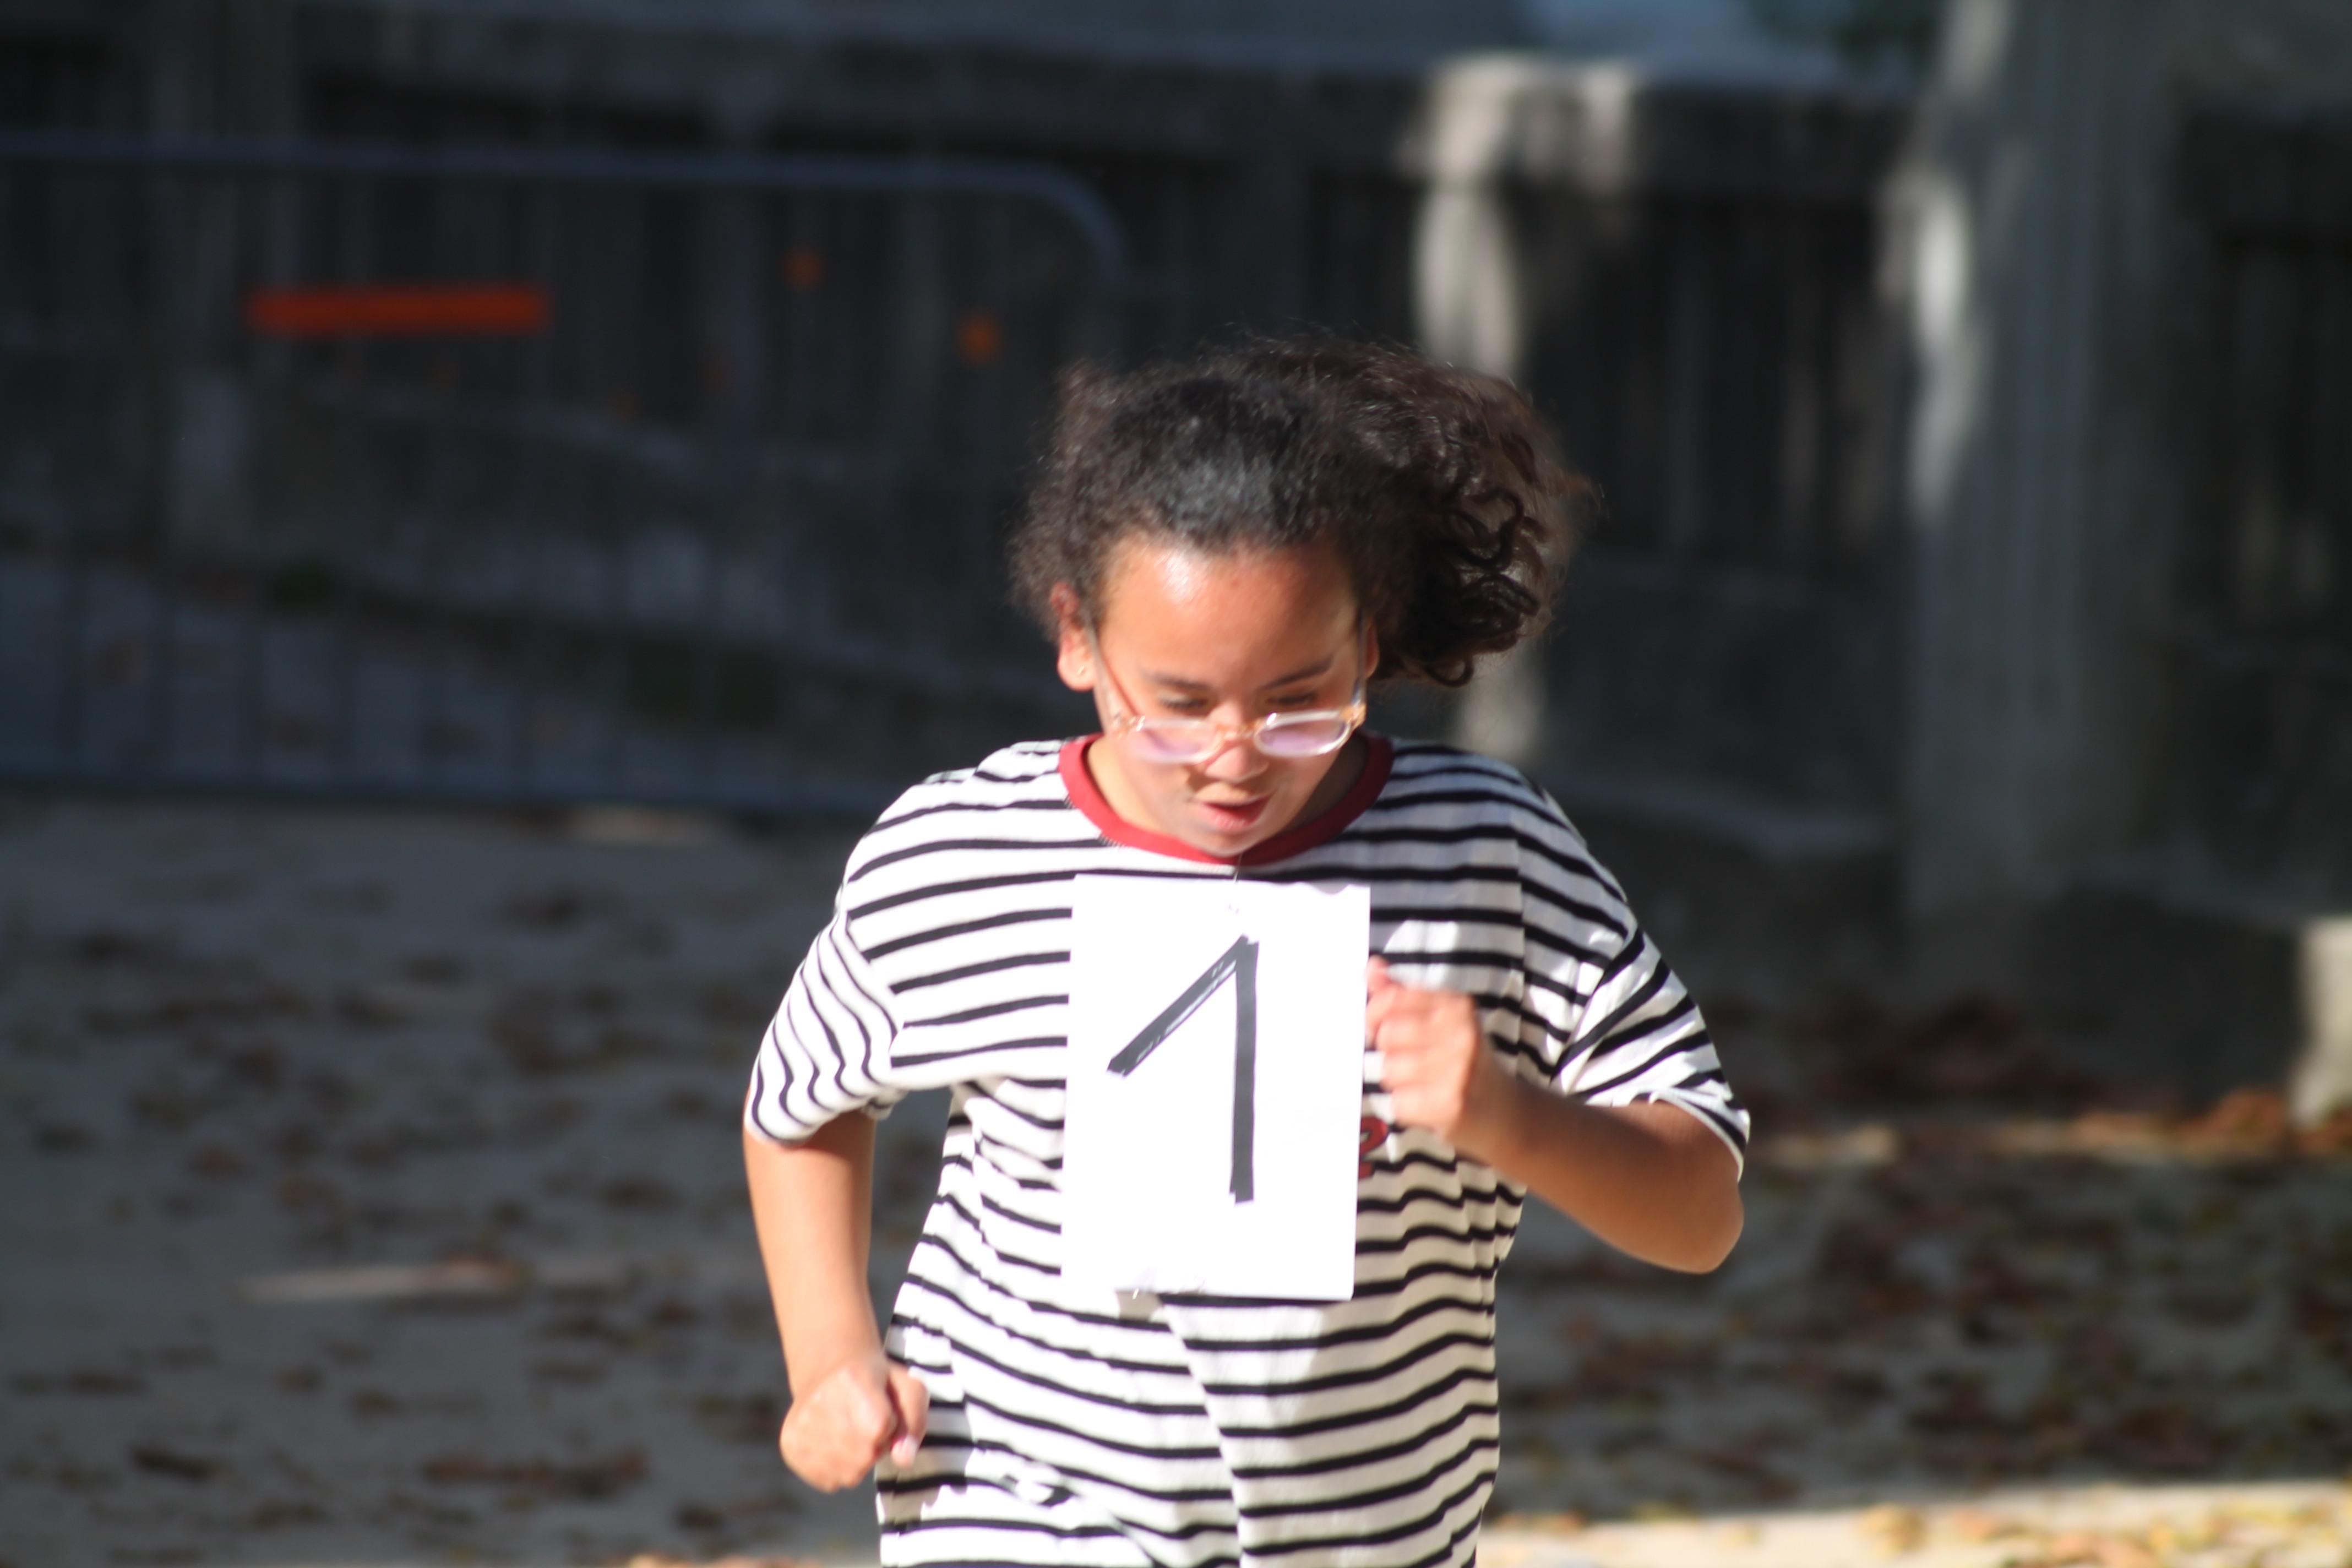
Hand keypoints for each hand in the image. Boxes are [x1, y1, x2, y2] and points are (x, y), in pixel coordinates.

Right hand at [778, 1350, 928, 1490]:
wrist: (829, 1370)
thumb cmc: (878, 1383)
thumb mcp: (908, 1389)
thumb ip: (914, 1422)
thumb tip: (903, 1460)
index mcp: (852, 1377)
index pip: (880, 1429)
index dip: (891, 1427)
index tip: (884, 1412)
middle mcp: (819, 1399)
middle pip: (863, 1456)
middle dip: (875, 1448)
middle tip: (869, 1427)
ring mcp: (799, 1424)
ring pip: (847, 1475)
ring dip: (859, 1462)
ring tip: (854, 1436)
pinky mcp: (789, 1445)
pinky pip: (828, 1482)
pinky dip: (840, 1471)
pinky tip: (837, 1446)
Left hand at [1366, 957, 1513, 1155]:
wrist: (1505, 1111)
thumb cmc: (1463, 1062)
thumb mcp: (1441, 1021)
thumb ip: (1403, 994)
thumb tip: (1371, 967)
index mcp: (1457, 1005)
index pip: (1391, 999)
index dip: (1375, 1016)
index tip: (1382, 1027)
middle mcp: (1461, 1032)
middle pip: (1387, 1035)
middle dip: (1390, 1051)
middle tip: (1412, 1061)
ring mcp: (1459, 1069)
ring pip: (1390, 1069)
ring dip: (1398, 1082)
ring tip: (1423, 1084)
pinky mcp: (1452, 1105)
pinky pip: (1399, 1103)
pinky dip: (1406, 1108)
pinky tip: (1428, 1105)